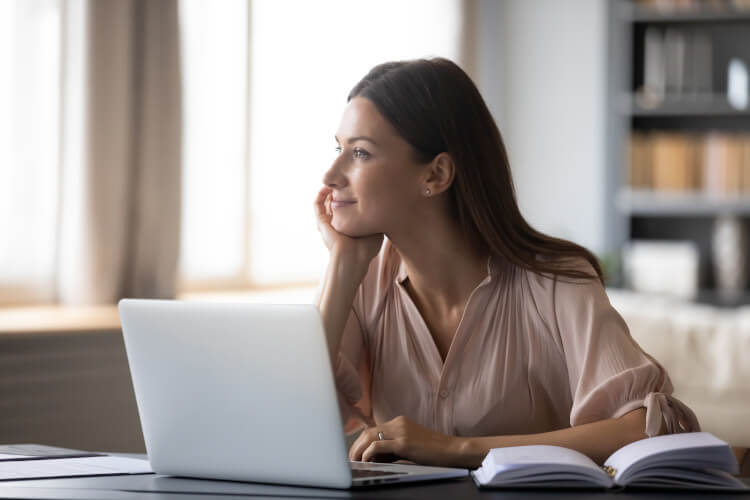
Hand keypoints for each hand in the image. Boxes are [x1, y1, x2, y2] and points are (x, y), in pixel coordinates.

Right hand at [314, 186, 382, 265]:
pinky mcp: (321, 222)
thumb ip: (377, 218)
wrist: (352, 258)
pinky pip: (316, 205)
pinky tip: (326, 187)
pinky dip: (320, 195)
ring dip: (330, 190)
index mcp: (350, 225)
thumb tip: (385, 206)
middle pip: (337, 202)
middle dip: (341, 191)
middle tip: (348, 180)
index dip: (352, 196)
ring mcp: (329, 222)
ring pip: (326, 202)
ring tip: (336, 181)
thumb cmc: (366, 249)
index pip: (349, 207)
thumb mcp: (376, 230)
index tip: (360, 186)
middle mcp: (338, 223)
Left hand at [348, 416, 466, 467]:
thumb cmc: (434, 452)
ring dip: (359, 450)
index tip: (355, 455)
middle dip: (355, 447)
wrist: (453, 450)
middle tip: (350, 461)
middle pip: (368, 432)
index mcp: (400, 423)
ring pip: (370, 436)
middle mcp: (398, 423)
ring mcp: (401, 431)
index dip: (360, 443)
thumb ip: (394, 448)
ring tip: (355, 462)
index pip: (372, 430)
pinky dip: (368, 453)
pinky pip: (379, 446)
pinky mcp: (404, 442)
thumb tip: (374, 458)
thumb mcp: (411, 446)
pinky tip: (367, 461)